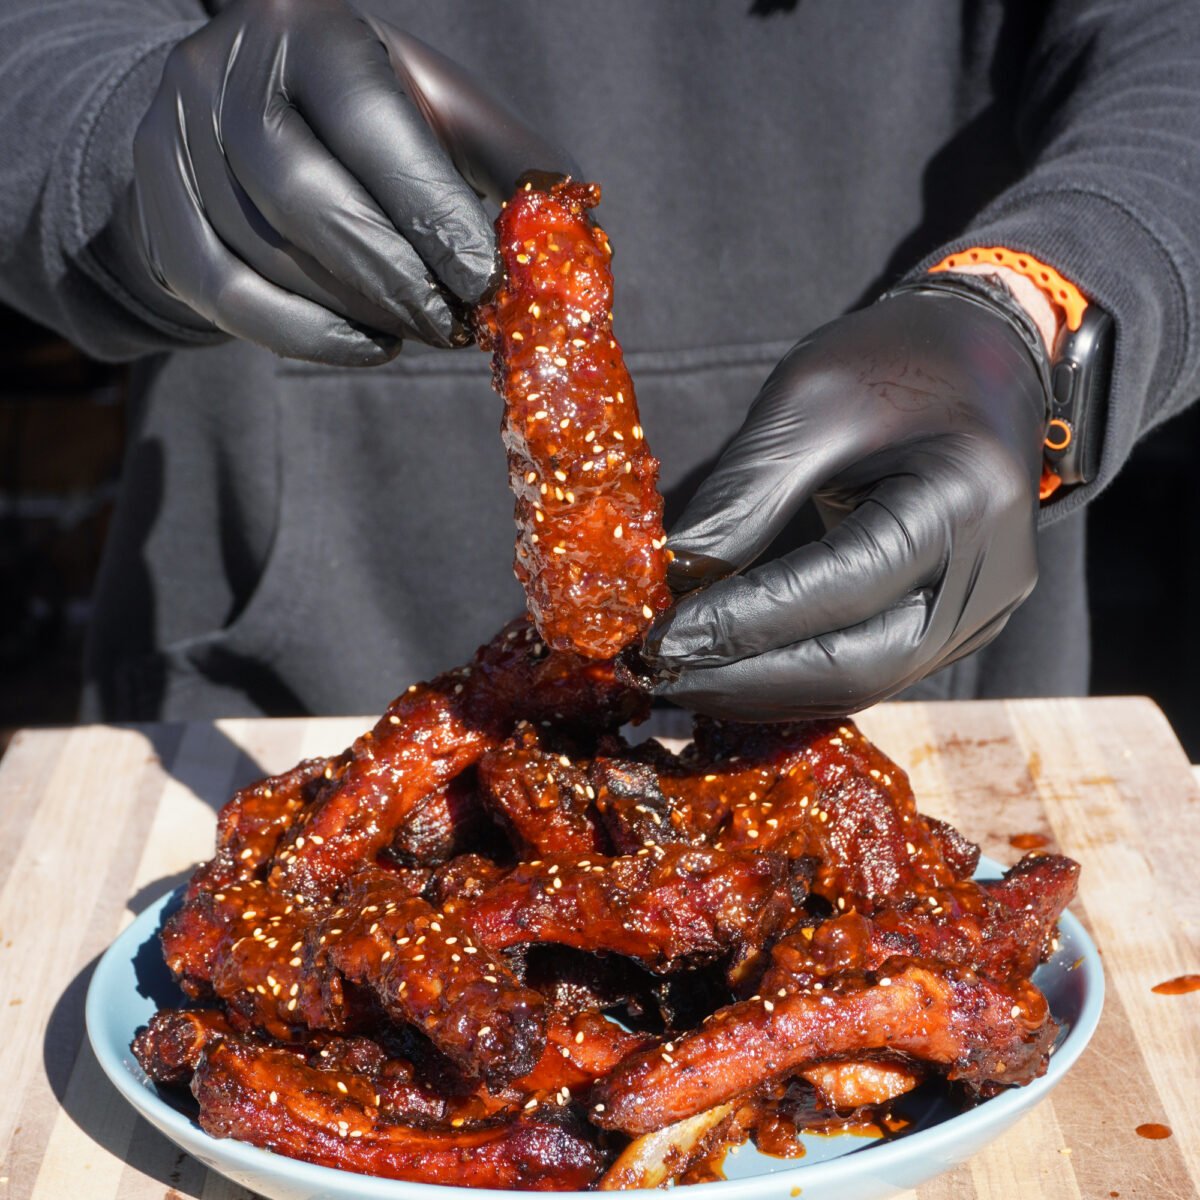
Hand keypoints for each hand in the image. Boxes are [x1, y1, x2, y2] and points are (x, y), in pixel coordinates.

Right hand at [103, 0, 574, 364]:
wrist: (247, 119)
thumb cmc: (370, 119)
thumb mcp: (441, 113)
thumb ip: (509, 163)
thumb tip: (574, 231)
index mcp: (310, 28)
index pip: (370, 121)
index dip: (431, 211)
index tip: (487, 283)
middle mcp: (225, 72)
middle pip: (303, 195)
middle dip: (395, 276)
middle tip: (457, 326)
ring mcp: (175, 141)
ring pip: (266, 256)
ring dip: (360, 310)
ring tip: (424, 329)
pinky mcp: (158, 214)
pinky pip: (227, 299)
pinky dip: (308, 337)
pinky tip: (371, 345)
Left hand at [644, 279, 1048, 719]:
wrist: (979, 361)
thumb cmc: (892, 363)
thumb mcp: (807, 404)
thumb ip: (744, 497)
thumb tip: (672, 581)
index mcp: (962, 500)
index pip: (839, 586)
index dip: (744, 622)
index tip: (662, 636)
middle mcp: (990, 576)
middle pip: (861, 663)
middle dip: (752, 679)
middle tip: (666, 673)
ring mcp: (981, 614)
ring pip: (865, 682)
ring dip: (768, 689)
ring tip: (687, 677)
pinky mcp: (958, 630)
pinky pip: (873, 670)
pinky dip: (799, 676)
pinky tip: (735, 670)